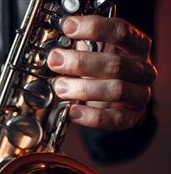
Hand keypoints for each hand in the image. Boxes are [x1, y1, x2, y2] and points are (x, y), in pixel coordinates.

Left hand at [47, 15, 156, 129]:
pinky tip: (72, 112)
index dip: (94, 28)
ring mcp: (140, 95)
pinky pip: (113, 119)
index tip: (68, 28)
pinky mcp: (131, 118)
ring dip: (83, 89)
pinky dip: (90, 116)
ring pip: (116, 90)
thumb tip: (55, 51)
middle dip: (81, 63)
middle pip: (115, 64)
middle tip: (55, 61)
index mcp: (136, 47)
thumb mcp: (97, 55)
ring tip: (60, 87)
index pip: (120, 32)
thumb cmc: (104, 75)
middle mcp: (142, 69)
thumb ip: (82, 49)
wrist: (118, 104)